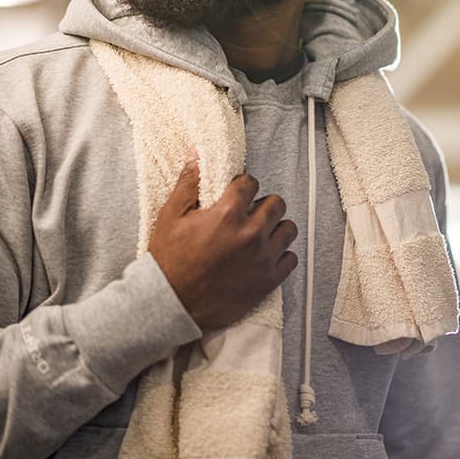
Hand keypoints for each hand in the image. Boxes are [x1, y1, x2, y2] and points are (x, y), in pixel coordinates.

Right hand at [147, 157, 298, 329]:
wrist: (171, 303)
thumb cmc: (168, 259)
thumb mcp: (171, 215)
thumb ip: (188, 183)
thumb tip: (197, 155)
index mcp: (227, 215)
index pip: (250, 183)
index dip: (242, 185)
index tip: (236, 193)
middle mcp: (250, 234)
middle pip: (276, 203)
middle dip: (263, 203)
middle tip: (249, 212)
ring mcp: (262, 259)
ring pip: (288, 229)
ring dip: (275, 227)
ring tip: (258, 233)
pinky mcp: (268, 281)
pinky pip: (291, 259)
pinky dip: (280, 255)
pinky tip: (263, 255)